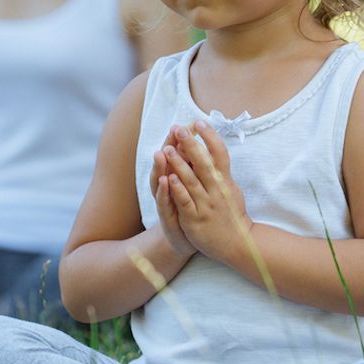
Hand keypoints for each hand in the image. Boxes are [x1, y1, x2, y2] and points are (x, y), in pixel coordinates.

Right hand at [151, 140, 195, 257]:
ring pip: (161, 180)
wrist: (186, 240)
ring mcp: (165, 200)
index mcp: (177, 176)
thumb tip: (202, 143)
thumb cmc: (192, 208)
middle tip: (172, 131)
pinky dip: (164, 191)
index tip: (186, 123)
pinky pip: (164, 201)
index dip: (179, 139)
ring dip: (161, 166)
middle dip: (169, 147)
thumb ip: (195, 166)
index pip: (176, 153)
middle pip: (166, 163)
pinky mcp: (167, 215)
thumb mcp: (195, 185)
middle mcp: (167, 185)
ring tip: (161, 153)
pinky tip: (165, 180)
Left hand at [160, 121, 252, 260]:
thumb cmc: (231, 212)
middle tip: (180, 128)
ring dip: (179, 164)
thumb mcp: (231, 188)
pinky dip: (178, 190)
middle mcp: (217, 190)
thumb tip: (214, 148)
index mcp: (226, 180)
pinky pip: (186, 202)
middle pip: (204, 163)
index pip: (220, 153)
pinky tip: (168, 178)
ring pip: (192, 181)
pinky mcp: (196, 219)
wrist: (238, 243)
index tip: (200, 121)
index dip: (210, 136)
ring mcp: (206, 204)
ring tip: (168, 149)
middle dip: (191, 144)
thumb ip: (222, 170)